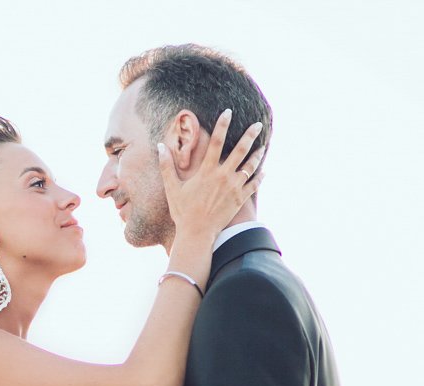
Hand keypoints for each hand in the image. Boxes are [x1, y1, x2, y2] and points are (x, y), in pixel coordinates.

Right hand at [160, 109, 265, 242]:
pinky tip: (263, 172)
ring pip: (250, 167)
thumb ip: (166, 166)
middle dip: (250, 136)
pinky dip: (259, 178)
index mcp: (207, 171)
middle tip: (257, 125)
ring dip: (257, 155)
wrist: (197, 233)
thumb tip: (160, 147)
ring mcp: (234, 188)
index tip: (228, 112)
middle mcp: (223, 176)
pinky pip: (254, 185)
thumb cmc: (182, 211)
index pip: (217, 142)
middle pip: (240, 151)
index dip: (222, 125)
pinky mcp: (240, 199)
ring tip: (262, 146)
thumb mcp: (172, 188)